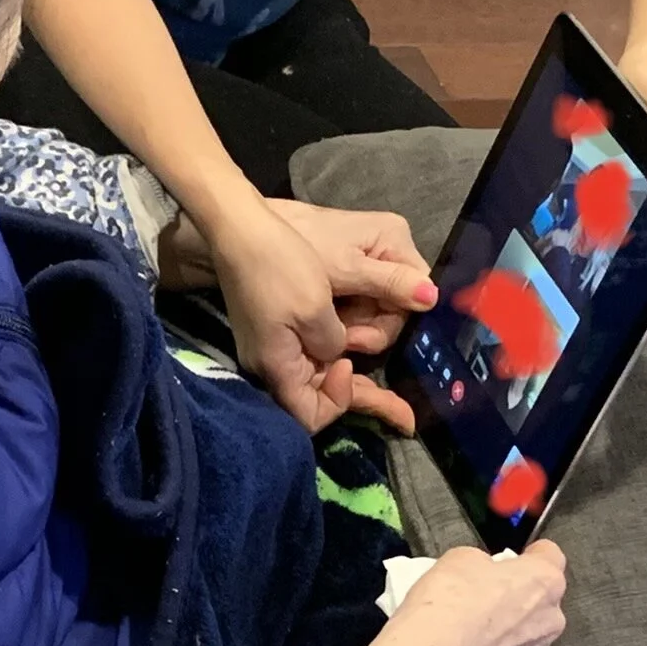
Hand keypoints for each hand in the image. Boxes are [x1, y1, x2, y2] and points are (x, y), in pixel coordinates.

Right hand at [186, 200, 436, 434]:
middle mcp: (273, 366)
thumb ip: (341, 340)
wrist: (239, 229)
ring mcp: (273, 349)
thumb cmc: (277, 267)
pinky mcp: (277, 331)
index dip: (340, 400)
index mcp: (278, 367)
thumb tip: (353, 352)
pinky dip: (338, 352)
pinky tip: (361, 340)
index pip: (311, 416)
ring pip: (320, 375)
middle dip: (366, 402)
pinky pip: (313, 353)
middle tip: (406, 416)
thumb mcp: (316, 306)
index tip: (351, 365)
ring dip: (354, 375)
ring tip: (389, 373)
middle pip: (321, 399)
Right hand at [334, 542, 569, 645]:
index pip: (551, 556)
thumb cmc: (449, 599)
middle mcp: (552, 620)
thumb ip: (485, 565)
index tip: (513, 561)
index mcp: (544, 580)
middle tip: (487, 603)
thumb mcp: (461, 558)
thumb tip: (487, 576)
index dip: (531, 555)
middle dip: (523, 601)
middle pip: (544, 603)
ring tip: (479, 639)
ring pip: (531, 640)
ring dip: (513, 637)